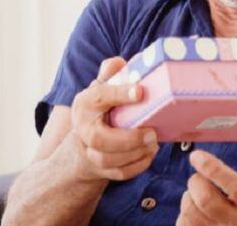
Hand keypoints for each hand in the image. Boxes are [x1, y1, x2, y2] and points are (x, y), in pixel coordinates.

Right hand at [69, 57, 158, 180]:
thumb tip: (118, 62)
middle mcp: (82, 130)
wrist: (83, 142)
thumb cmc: (100, 108)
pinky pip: (118, 173)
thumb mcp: (102, 87)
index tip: (140, 91)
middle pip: (99, 139)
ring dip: (134, 154)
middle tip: (152, 133)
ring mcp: (89, 151)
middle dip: (128, 138)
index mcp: (84, 104)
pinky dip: (137, 166)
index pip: (98, 97)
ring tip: (154, 143)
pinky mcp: (100, 169)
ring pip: (108, 160)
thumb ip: (110, 74)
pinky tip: (150, 154)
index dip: (119, 94)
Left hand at [177, 150, 236, 225]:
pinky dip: (184, 212)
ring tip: (197, 192)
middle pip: (207, 201)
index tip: (197, 156)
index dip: (213, 169)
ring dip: (188, 196)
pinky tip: (194, 209)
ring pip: (192, 213)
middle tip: (198, 177)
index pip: (235, 187)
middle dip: (196, 182)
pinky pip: (184, 224)